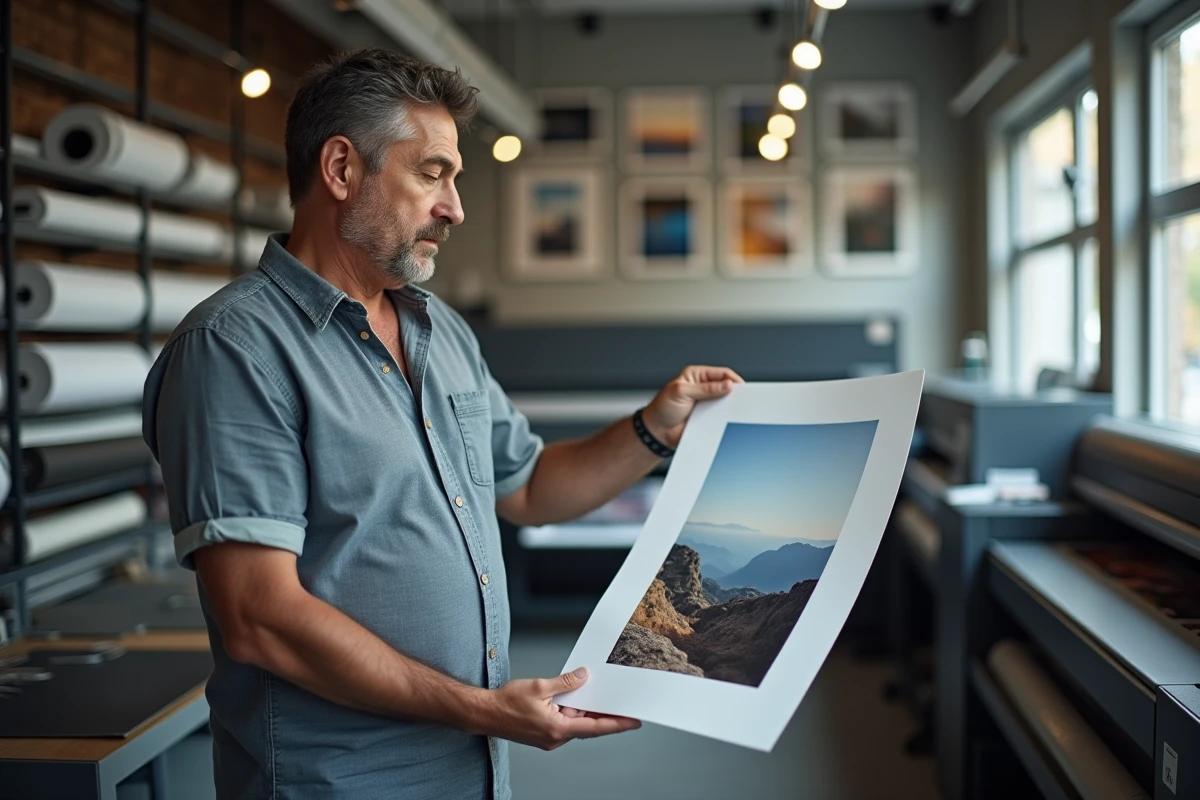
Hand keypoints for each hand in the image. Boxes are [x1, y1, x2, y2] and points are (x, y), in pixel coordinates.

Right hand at [483, 668, 640, 750]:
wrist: (485, 713)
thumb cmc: (506, 703)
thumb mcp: (540, 687)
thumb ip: (565, 683)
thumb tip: (583, 677)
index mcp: (557, 729)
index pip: (594, 728)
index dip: (616, 724)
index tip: (633, 721)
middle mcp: (555, 737)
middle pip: (586, 725)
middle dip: (600, 712)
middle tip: (618, 700)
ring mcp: (549, 737)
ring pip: (575, 722)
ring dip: (582, 709)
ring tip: (591, 692)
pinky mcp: (544, 733)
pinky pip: (564, 721)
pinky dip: (571, 711)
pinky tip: (572, 697)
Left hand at [643, 365, 744, 448]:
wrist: (657, 432)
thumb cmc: (662, 408)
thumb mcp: (682, 392)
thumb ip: (705, 389)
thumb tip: (726, 385)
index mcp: (697, 376)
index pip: (721, 373)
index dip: (733, 379)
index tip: (741, 388)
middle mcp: (703, 388)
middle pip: (726, 387)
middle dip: (734, 393)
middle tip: (741, 400)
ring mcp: (707, 404)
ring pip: (725, 403)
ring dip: (729, 408)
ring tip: (732, 411)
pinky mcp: (708, 418)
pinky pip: (721, 418)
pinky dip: (725, 420)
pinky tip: (726, 421)